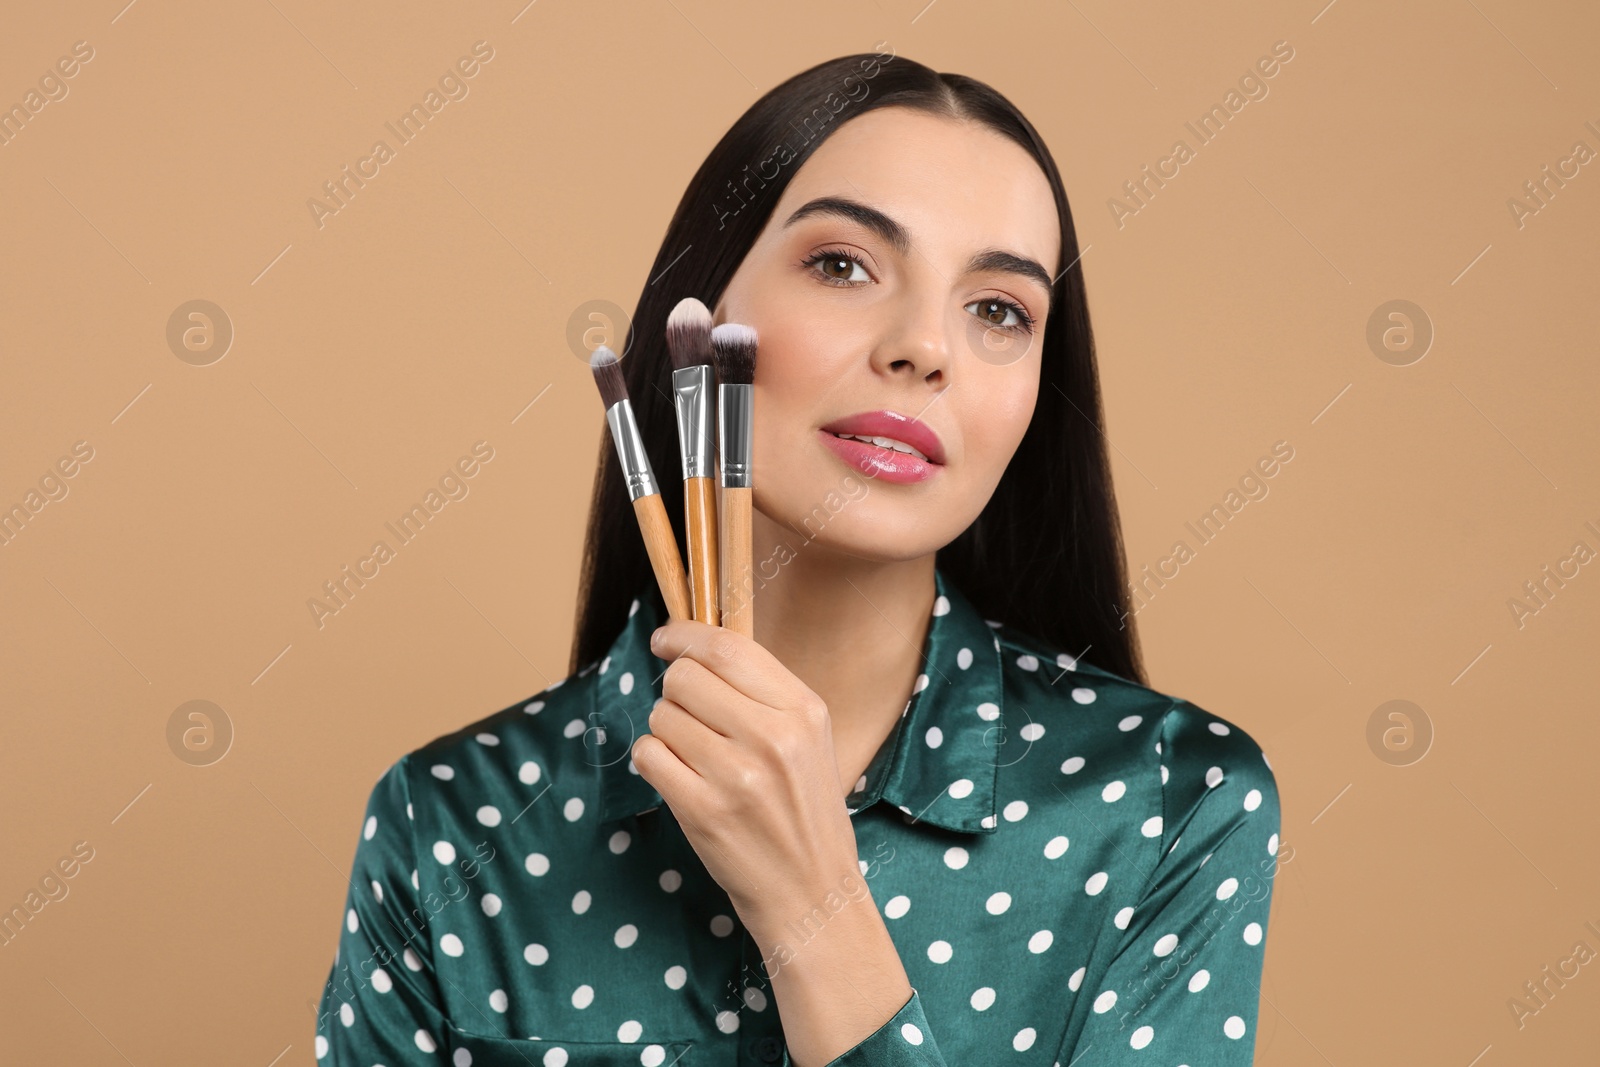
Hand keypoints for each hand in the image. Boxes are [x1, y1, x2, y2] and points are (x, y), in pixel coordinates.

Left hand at [631, 619, 862, 940]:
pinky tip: (681, 780)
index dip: (685, 636)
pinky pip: (648, 755)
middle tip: (693, 720)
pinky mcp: (702, 810)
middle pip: (685, 677)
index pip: (728, 648)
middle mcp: (773, 736)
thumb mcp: (809, 739)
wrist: (813, 893)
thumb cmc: (805, 813)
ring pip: (662, 715)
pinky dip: (655, 762)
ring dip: (667, 733)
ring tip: (697, 760)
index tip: (665, 639)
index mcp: (803, 710)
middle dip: (677, 692)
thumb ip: (763, 693)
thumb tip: (695, 647)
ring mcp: (736, 775)